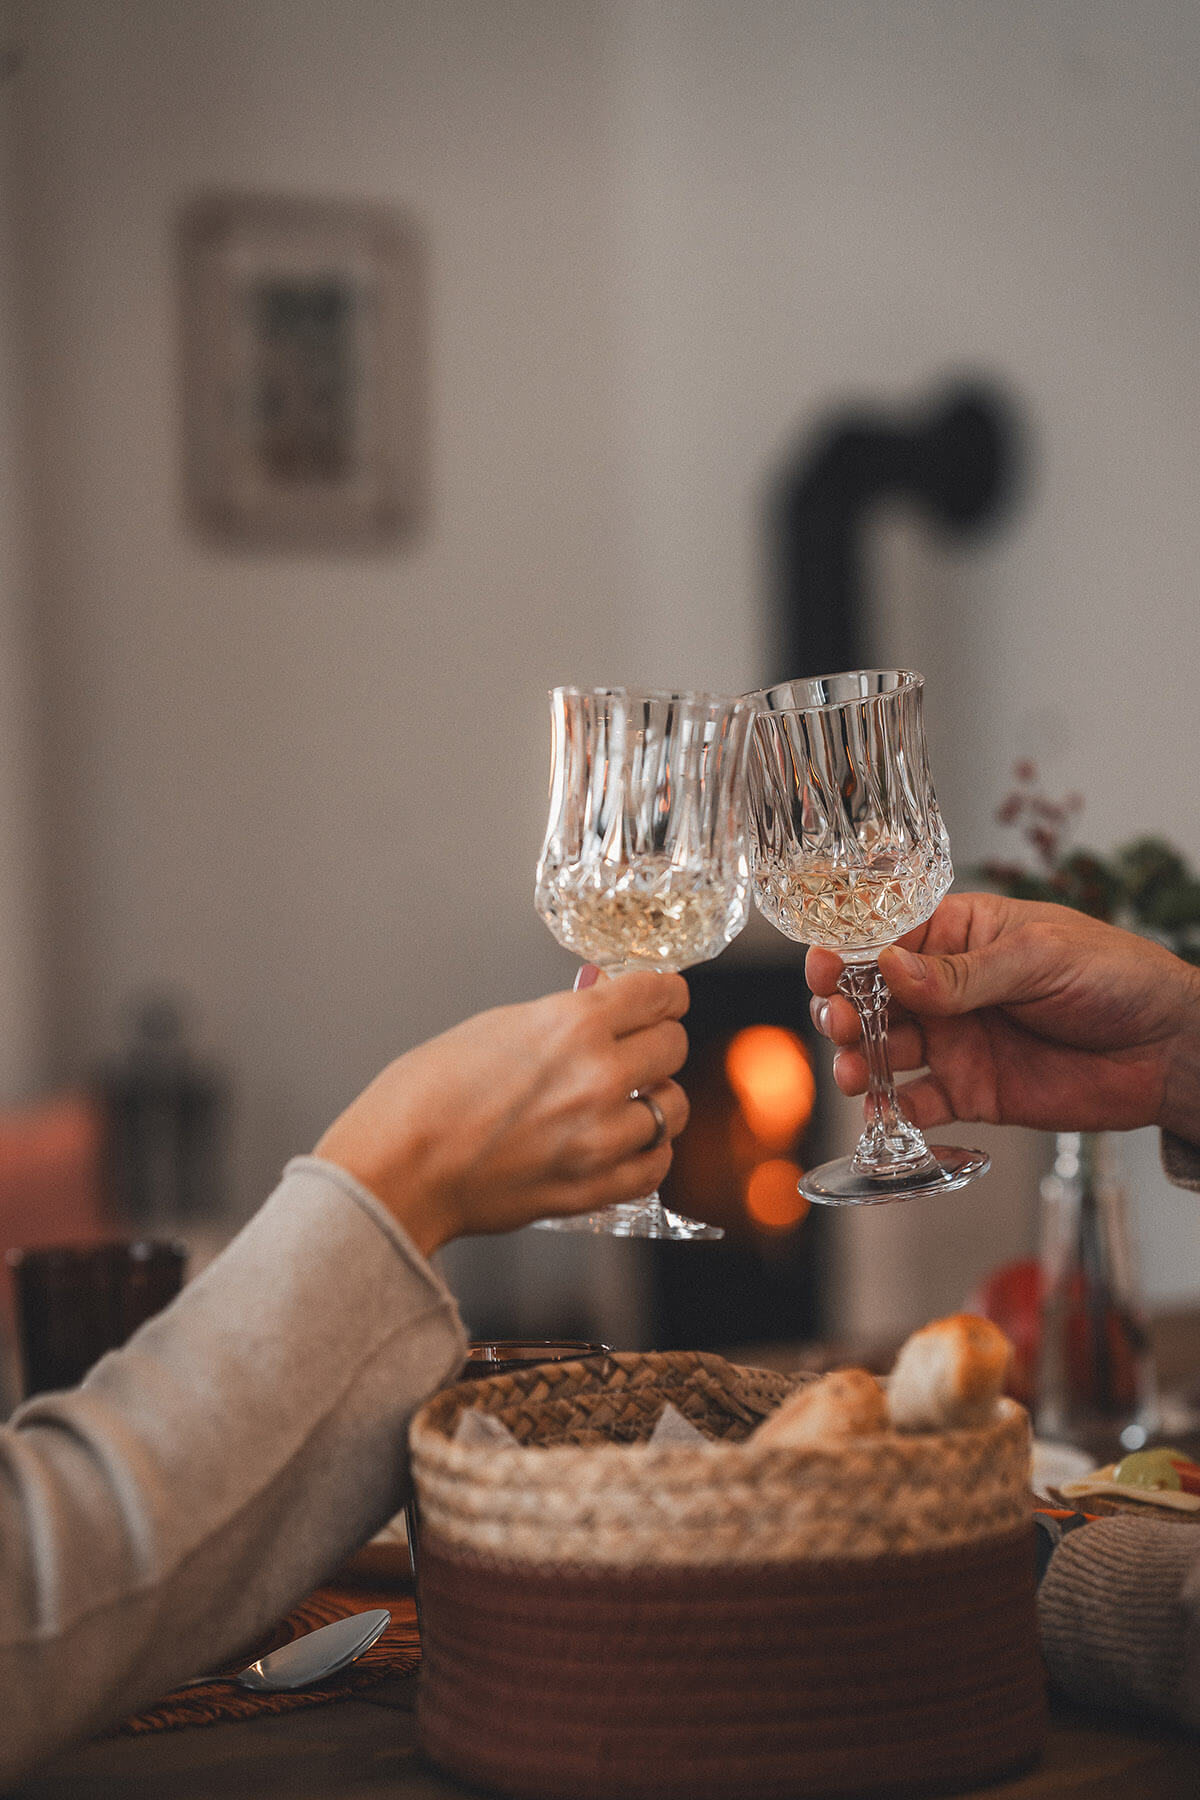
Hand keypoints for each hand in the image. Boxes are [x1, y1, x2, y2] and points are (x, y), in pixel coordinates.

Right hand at [314, 971, 689, 1253]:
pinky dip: (647, 1151)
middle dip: (657, 1041)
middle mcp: (597, 1077)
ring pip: (673, 1108)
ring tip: (629, 1099)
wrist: (397, 1171)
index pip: (660, 994)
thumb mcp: (495, 1026)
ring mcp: (600, 1138)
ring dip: (656, 1099)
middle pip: (674, 1045)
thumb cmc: (425, 1096)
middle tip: (636, 1047)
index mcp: (571, 1024)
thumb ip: (560, 1016)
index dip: (666, 993)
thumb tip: (601, 1004)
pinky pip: (655, 1165)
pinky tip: (626, 1142)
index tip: (664, 998)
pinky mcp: (593, 1188)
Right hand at [806, 892, 1199, 1139]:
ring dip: (860, 1058)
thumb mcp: (1039, 958)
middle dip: (846, 1009)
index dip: (849, 951)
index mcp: (960, 935)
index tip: (825, 967)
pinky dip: (892, 1108)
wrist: (1166, 1049)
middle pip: (873, 997)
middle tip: (842, 1024)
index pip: (887, 937)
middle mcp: (946, 988)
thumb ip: (963, 974)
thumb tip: (890, 967)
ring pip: (885, 1049)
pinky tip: (880, 1109)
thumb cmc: (1115, 978)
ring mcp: (955, 1040)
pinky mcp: (970, 1091)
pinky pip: (917, 1102)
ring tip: (853, 1068)